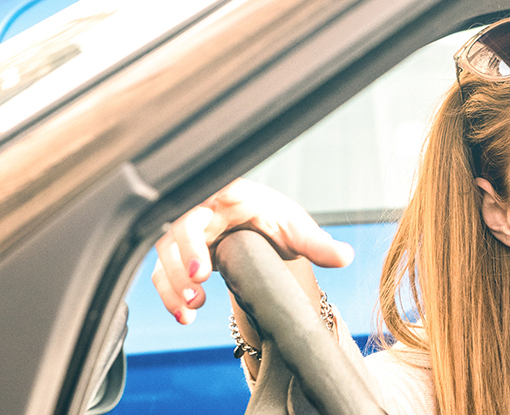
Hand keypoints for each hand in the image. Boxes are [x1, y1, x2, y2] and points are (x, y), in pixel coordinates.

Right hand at [151, 178, 352, 324]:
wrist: (252, 227)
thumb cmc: (269, 218)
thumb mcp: (293, 227)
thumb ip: (316, 242)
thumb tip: (346, 257)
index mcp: (229, 194)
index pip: (209, 194)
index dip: (202, 209)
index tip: (213, 234)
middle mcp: (201, 211)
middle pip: (179, 227)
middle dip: (185, 253)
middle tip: (200, 278)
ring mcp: (185, 235)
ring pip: (165, 255)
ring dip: (174, 282)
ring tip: (193, 307)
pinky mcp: (178, 258)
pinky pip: (163, 276)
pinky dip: (170, 297)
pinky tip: (185, 316)